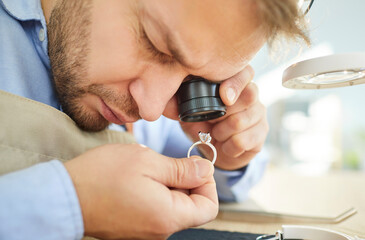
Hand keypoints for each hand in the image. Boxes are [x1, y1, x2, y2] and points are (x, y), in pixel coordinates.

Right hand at [64, 144, 217, 239]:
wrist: (63, 196)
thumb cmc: (101, 177)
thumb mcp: (147, 162)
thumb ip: (182, 169)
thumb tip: (206, 170)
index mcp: (168, 217)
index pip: (209, 207)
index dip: (207, 183)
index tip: (194, 165)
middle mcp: (160, 231)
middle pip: (191, 206)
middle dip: (185, 180)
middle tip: (165, 162)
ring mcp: (146, 231)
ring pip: (173, 205)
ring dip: (167, 184)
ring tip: (147, 169)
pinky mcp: (135, 227)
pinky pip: (156, 209)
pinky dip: (155, 192)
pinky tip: (138, 179)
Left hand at [179, 65, 268, 169]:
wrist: (216, 150)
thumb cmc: (202, 124)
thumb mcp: (188, 110)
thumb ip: (180, 99)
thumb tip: (163, 94)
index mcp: (235, 82)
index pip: (246, 72)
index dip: (235, 83)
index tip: (224, 98)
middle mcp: (252, 94)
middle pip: (249, 96)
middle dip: (223, 114)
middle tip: (213, 122)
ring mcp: (259, 113)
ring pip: (241, 121)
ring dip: (222, 132)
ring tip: (217, 134)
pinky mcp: (262, 133)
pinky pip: (243, 140)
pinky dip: (228, 146)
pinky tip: (225, 145)